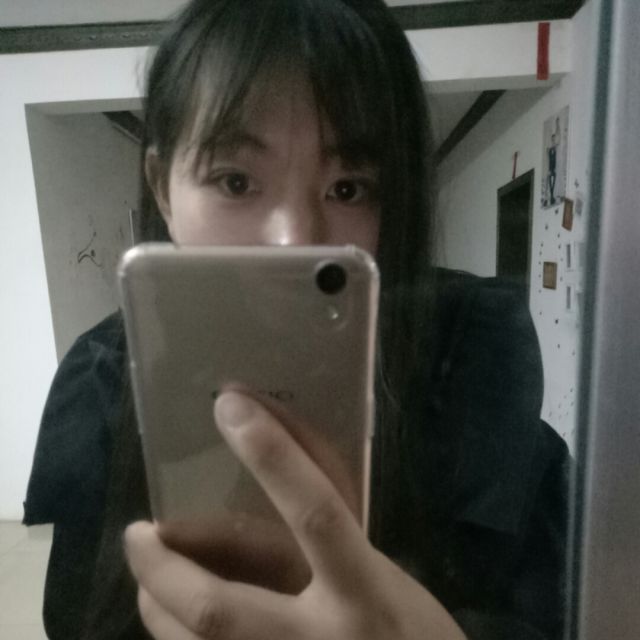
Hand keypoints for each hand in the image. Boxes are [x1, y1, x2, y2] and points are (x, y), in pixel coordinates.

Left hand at [125, 391, 466, 639]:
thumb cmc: (415, 635)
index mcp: (364, 593)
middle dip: (163, 568)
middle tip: (138, 532)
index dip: (274, 458)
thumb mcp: (386, 578)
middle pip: (218, 608)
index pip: (316, 514)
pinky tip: (171, 617)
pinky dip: (177, 639)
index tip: (231, 408)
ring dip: (157, 608)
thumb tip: (283, 474)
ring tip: (147, 575)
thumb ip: (339, 540)